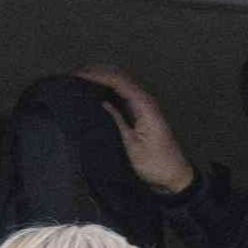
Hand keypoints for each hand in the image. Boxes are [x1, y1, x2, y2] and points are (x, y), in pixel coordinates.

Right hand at [69, 67, 194, 195]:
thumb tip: (101, 103)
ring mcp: (144, 105)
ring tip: (80, 80)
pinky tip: (95, 91)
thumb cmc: (154, 163)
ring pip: (121, 83)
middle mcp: (145, 100)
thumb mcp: (131, 145)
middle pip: (120, 76)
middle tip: (74, 75)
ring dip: (102, 78)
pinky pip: (123, 93)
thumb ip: (117, 121)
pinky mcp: (141, 112)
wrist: (173, 176)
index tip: (77, 76)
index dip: (97, 75)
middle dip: (98, 72)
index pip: (118, 81)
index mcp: (144, 105)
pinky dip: (108, 88)